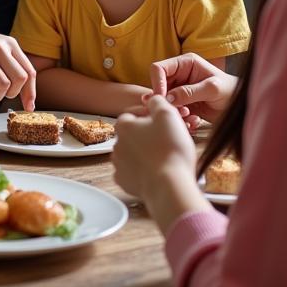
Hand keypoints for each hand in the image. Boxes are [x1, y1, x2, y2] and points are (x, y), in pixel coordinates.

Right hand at [0, 26, 35, 109]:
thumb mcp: (0, 48)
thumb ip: (14, 66)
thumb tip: (29, 100)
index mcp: (10, 43)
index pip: (29, 71)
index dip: (31, 92)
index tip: (29, 106)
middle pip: (19, 80)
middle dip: (12, 93)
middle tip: (2, 93)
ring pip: (2, 87)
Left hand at [113, 95, 196, 211]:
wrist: (170, 185)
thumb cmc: (169, 148)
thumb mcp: (167, 114)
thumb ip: (157, 101)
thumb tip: (152, 100)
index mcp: (123, 125)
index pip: (133, 115)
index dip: (149, 117)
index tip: (163, 122)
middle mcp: (116, 144)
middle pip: (132, 135)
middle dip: (147, 135)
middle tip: (166, 140)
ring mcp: (119, 165)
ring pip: (132, 153)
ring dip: (144, 153)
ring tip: (163, 156)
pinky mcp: (125, 182)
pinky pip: (133, 172)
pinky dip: (143, 171)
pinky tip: (156, 171)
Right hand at [148, 53, 236, 122]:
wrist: (239, 107)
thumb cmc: (230, 91)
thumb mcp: (212, 89)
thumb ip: (190, 91)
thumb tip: (168, 98)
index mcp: (185, 63)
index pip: (159, 68)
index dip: (157, 83)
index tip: (162, 99)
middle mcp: (179, 74)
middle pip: (158, 85)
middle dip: (164, 99)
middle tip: (175, 112)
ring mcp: (180, 89)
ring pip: (163, 99)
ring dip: (172, 110)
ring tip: (188, 116)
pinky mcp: (182, 103)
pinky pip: (172, 110)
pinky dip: (179, 117)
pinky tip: (192, 121)